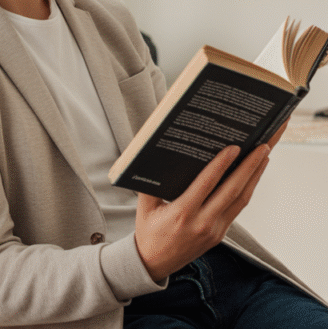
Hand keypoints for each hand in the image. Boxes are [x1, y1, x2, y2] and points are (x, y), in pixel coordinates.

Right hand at [134, 142, 270, 281]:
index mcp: (181, 214)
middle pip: (233, 190)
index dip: (221, 165)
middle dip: (250, 166)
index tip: (234, 148)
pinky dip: (247, 189)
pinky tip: (252, 175)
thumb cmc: (148, 231)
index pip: (206, 185)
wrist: (154, 263)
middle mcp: (202, 222)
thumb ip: (150, 183)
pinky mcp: (220, 233)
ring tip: (264, 155)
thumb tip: (156, 156)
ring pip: (241, 199)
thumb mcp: (144, 206)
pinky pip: (237, 208)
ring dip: (255, 175)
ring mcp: (215, 230)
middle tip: (263, 145)